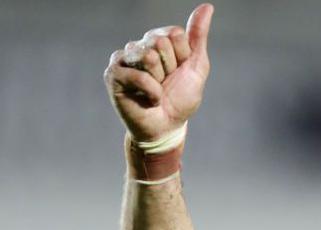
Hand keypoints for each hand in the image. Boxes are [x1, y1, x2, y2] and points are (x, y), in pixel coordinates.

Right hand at [104, 3, 213, 141]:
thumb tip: (207, 6)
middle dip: (170, 69)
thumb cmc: (180, 99)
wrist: (167, 126)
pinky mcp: (113, 74)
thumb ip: (198, 37)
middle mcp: (138, 45)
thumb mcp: (196, 66)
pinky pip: (139, 76)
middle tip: (165, 84)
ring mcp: (122, 58)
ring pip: (149, 56)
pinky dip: (152, 93)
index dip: (183, 57)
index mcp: (157, 40)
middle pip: (161, 42)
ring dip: (160, 81)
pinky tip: (148, 100)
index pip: (174, 33)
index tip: (178, 72)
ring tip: (154, 91)